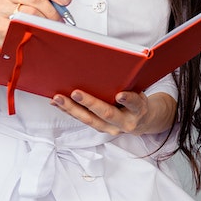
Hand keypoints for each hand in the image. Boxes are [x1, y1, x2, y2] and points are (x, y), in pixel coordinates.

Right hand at [0, 0, 73, 49]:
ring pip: (30, 12)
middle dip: (51, 8)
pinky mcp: (1, 25)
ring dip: (45, 20)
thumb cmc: (22, 12)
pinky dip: (36, 28)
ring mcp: (0, 8)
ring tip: (51, 24)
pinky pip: (23, 26)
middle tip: (60, 17)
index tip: (64, 0)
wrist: (5, 32)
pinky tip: (39, 30)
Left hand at [50, 89, 176, 136]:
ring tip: (58, 98)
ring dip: (72, 109)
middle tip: (76, 93)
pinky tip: (57, 104)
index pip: (135, 104)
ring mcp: (111, 128)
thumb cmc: (138, 102)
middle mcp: (125, 123)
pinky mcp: (101, 129)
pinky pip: (83, 120)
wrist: (142, 121)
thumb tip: (109, 72)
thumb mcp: (141, 93)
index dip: (128, 100)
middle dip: (90, 103)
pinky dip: (69, 111)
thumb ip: (129, 87)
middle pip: (106, 114)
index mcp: (138, 110)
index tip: (120, 95)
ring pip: (90, 120)